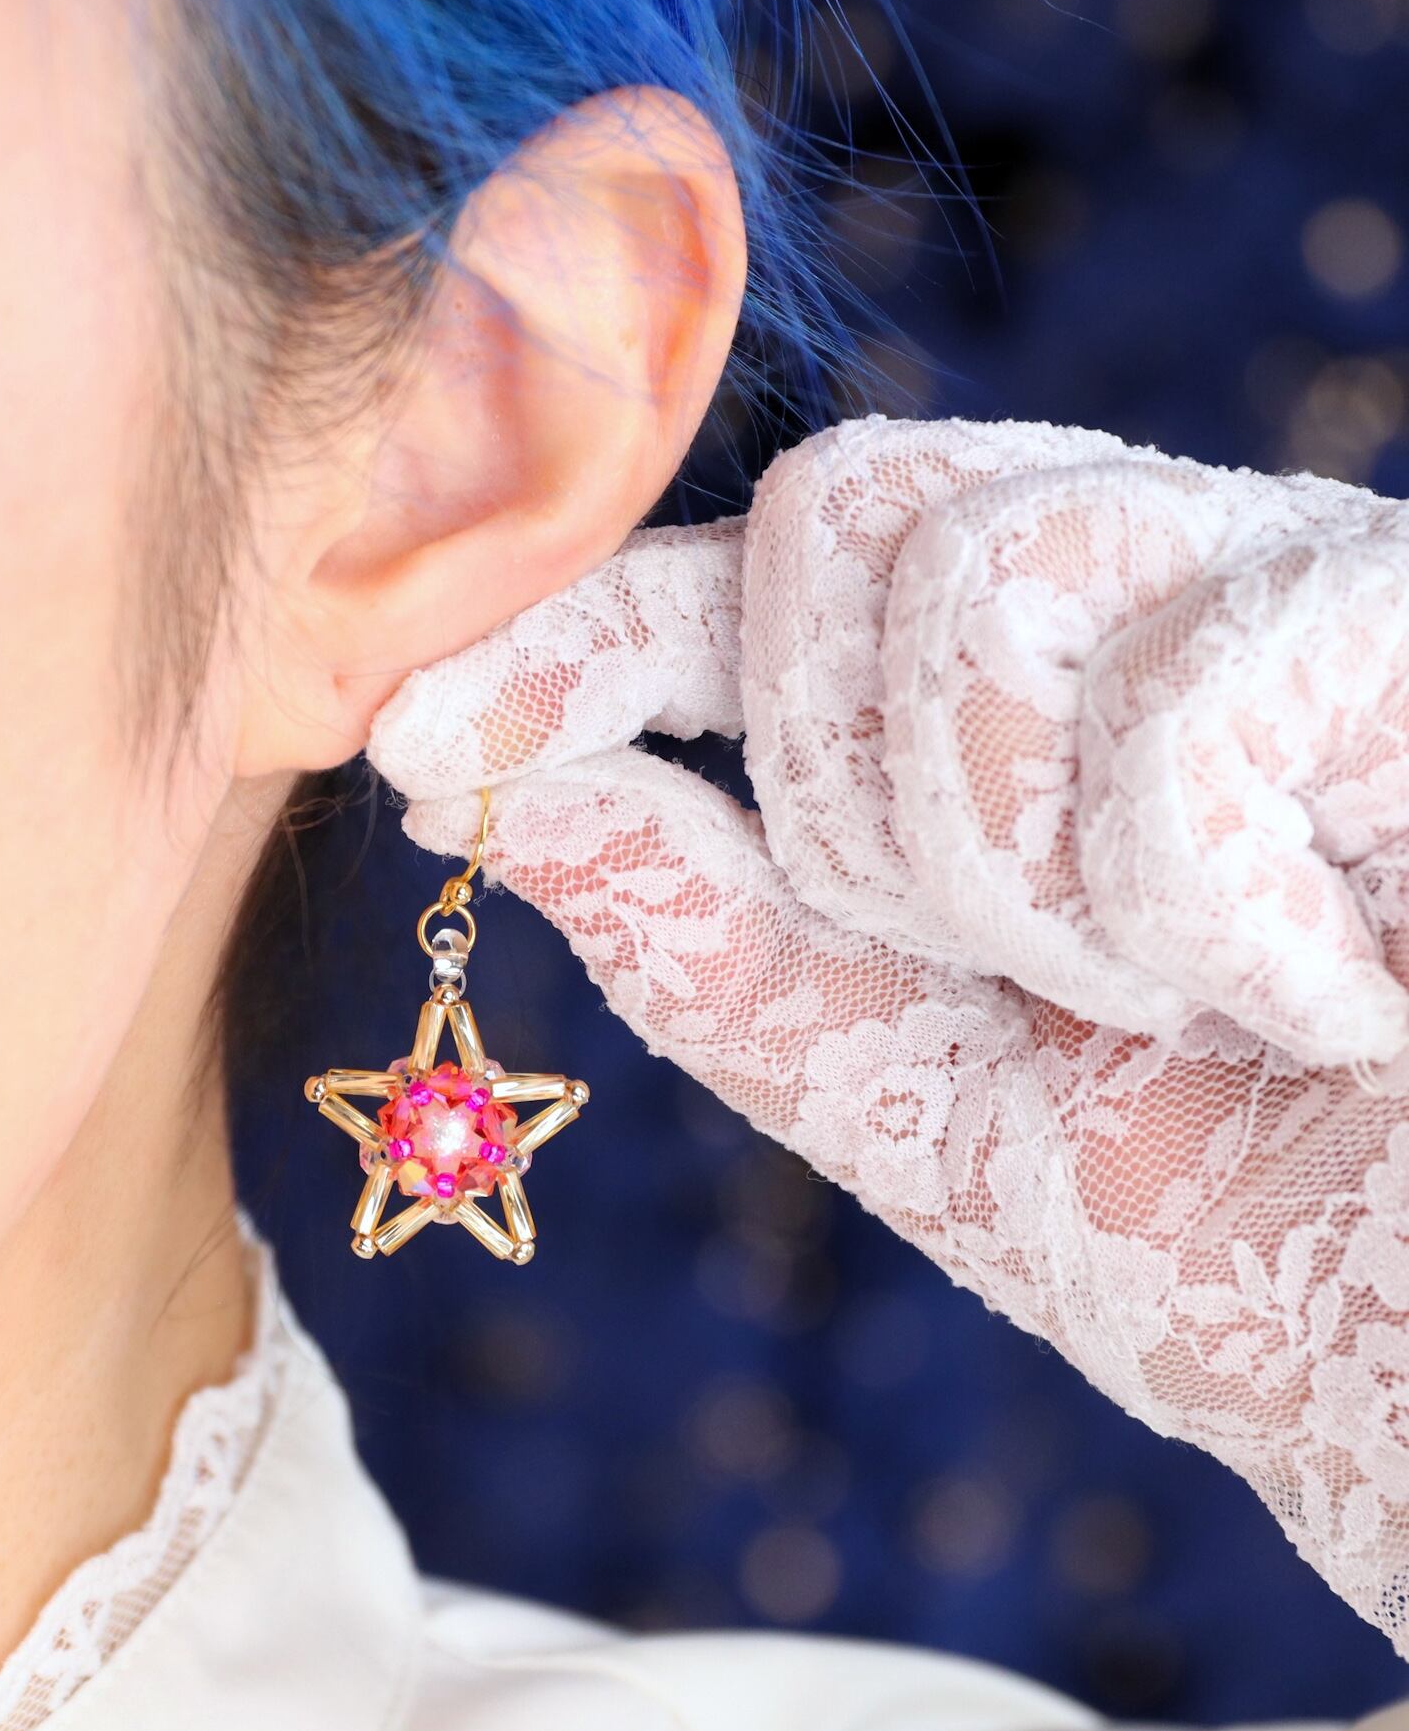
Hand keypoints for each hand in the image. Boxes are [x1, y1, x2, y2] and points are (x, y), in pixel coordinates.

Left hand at [366, 413, 1408, 1652]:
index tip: (415, 740)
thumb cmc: (1208, 1216)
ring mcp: (1297, 577)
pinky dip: (1199, 920)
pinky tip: (1334, 1002)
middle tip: (1009, 970)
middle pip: (840, 514)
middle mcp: (1152, 578)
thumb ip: (698, 921)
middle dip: (842, 792)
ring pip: (983, 578)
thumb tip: (494, 785)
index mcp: (1019, 678)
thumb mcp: (883, 1073)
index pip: (752, 568)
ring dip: (1011, 869)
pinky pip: (1178, 715)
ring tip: (1179, 1000)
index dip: (577, 631)